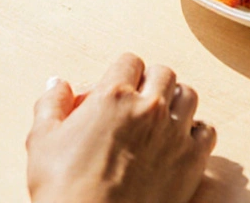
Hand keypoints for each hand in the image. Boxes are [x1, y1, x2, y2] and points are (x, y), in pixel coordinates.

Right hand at [26, 53, 215, 202]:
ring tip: (162, 117)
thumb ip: (52, 104)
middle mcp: (149, 108)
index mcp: (114, 96)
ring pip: (189, 96)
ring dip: (176, 101)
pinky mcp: (193, 159)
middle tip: (139, 100)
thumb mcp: (42, 141)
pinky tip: (180, 141)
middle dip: (151, 81)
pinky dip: (196, 132)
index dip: (123, 71)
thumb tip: (58, 83)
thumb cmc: (63, 188)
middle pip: (164, 73)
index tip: (119, 85)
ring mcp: (175, 133)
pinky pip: (206, 130)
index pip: (130, 61)